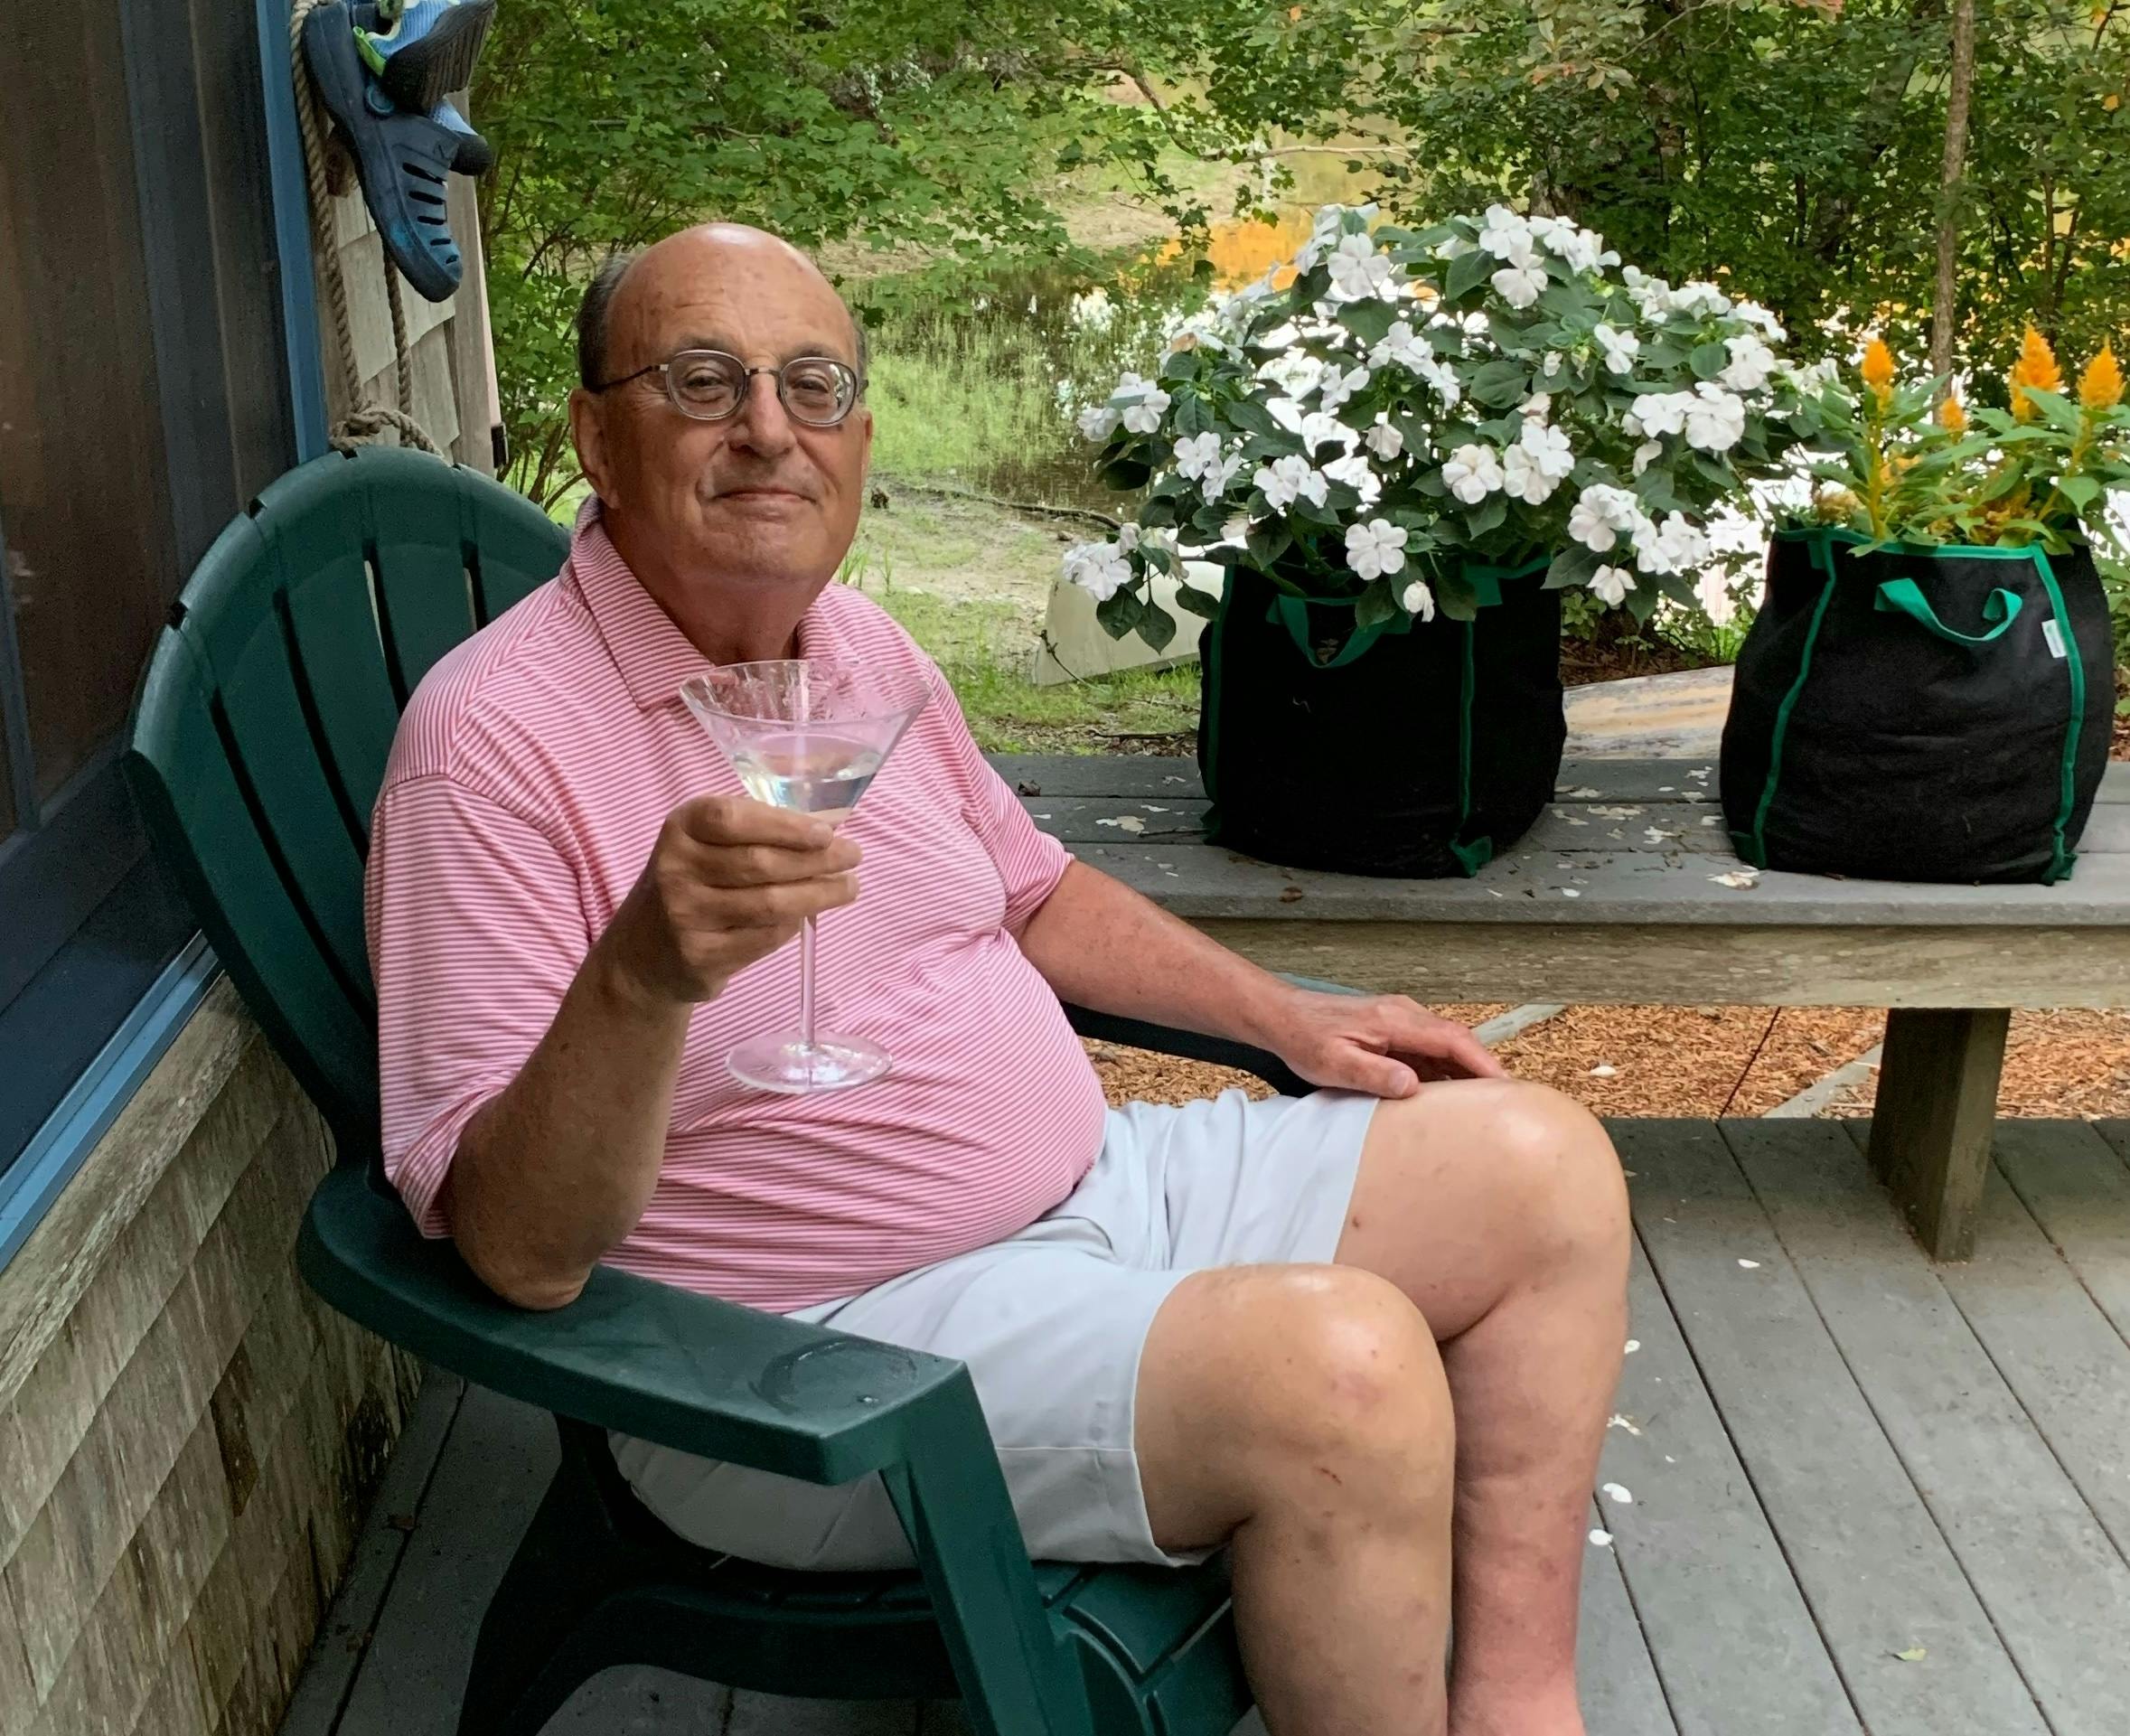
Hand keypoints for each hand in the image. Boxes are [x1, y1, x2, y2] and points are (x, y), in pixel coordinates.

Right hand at [602, 795, 860, 1004]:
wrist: (642, 952)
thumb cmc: (690, 884)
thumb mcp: (704, 846)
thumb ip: (754, 834)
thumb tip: (828, 831)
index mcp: (680, 829)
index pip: (733, 819)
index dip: (784, 825)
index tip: (826, 832)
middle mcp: (675, 869)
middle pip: (760, 863)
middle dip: (817, 860)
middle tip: (853, 858)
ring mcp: (684, 915)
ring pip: (769, 904)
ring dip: (818, 895)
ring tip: (848, 887)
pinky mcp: (700, 956)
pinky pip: (764, 938)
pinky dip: (794, 925)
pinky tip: (808, 915)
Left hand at [1268, 988, 1505, 1098]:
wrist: (1283, 1017)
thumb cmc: (1305, 1039)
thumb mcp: (1334, 1063)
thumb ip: (1373, 1074)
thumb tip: (1414, 1085)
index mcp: (1395, 1020)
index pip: (1453, 1040)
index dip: (1483, 1064)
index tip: (1506, 1088)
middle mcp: (1405, 1014)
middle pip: (1457, 1041)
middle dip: (1483, 1070)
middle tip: (1506, 1104)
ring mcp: (1401, 1020)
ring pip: (1446, 1046)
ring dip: (1465, 1072)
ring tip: (1485, 1107)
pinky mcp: (1395, 1030)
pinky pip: (1429, 1050)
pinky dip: (1445, 1071)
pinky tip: (1448, 1097)